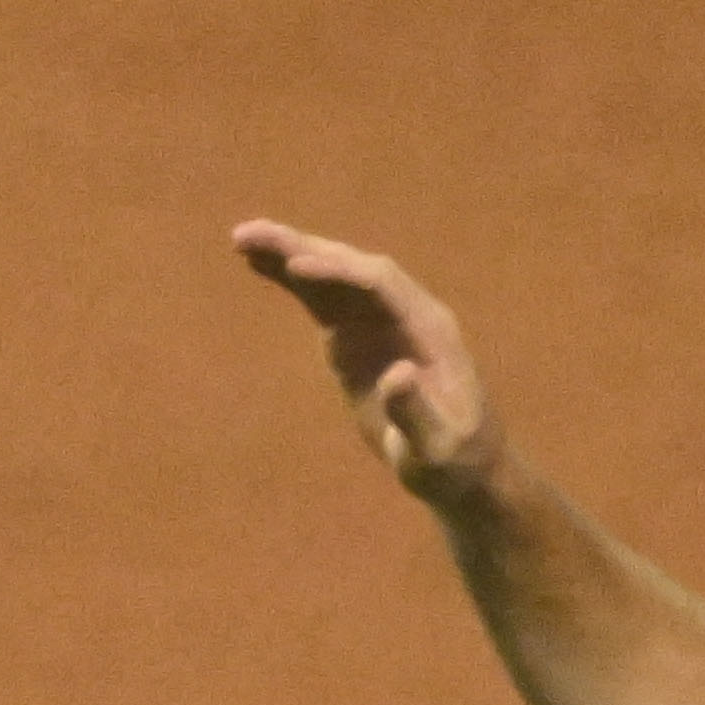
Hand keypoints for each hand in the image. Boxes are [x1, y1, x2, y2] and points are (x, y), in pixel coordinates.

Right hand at [230, 221, 511, 508]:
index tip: (297, 269)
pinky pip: (322, 300)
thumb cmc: (453, 461)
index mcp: (427, 328)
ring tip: (242, 240)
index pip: (379, 285)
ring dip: (290, 256)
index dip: (339, 273)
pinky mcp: (356, 338)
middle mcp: (403, 312)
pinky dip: (293, 282)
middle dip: (303, 249)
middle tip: (250, 235)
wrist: (461, 468)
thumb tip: (395, 375)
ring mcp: (379, 322)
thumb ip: (416, 413)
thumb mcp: (438, 448)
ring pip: (333, 277)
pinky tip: (260, 265)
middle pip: (351, 267)